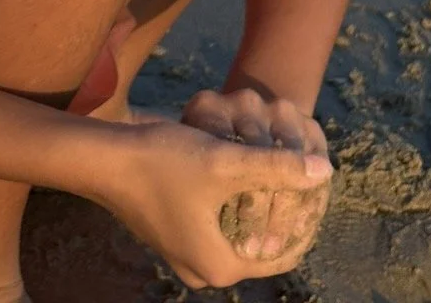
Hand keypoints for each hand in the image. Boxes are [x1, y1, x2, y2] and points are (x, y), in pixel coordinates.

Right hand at [100, 116, 329, 289]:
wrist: (105, 159)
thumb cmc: (163, 162)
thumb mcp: (225, 161)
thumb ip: (277, 167)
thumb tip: (325, 170)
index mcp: (221, 267)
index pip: (284, 253)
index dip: (305, 219)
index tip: (317, 185)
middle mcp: (204, 270)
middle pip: (262, 245)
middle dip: (283, 212)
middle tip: (301, 176)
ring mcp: (186, 255)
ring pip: (240, 234)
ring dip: (258, 206)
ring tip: (278, 172)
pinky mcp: (175, 236)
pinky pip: (220, 227)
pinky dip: (235, 205)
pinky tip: (243, 172)